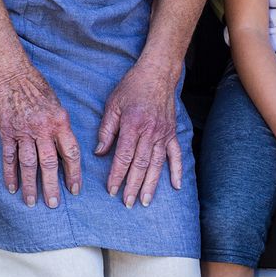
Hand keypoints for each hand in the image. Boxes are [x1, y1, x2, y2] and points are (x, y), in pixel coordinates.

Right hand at [0, 66, 81, 207]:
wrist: (12, 75)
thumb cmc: (38, 88)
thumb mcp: (57, 105)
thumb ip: (61, 127)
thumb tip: (66, 148)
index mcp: (60, 122)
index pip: (70, 153)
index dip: (74, 173)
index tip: (75, 189)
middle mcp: (43, 129)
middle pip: (49, 164)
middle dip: (52, 186)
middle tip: (54, 204)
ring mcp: (23, 132)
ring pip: (29, 165)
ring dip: (31, 185)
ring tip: (33, 202)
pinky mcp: (6, 133)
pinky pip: (9, 158)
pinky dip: (10, 175)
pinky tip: (12, 188)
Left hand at [95, 60, 182, 207]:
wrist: (157, 73)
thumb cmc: (132, 87)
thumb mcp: (113, 105)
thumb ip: (106, 130)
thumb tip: (99, 152)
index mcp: (132, 125)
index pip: (123, 156)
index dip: (117, 175)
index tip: (111, 190)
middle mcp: (149, 131)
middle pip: (140, 164)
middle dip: (133, 185)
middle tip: (127, 203)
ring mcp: (163, 133)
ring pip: (157, 163)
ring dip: (151, 184)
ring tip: (145, 201)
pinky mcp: (172, 133)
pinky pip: (176, 154)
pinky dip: (176, 170)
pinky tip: (176, 186)